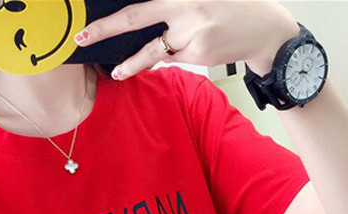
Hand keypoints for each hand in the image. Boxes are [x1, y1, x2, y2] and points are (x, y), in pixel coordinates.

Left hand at [74, 0, 299, 79]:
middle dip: (105, 29)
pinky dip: (168, 57)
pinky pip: (173, 57)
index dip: (116, 12)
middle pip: (136, 18)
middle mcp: (185, 6)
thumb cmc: (232, 7)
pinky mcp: (198, 52)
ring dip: (132, 64)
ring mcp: (191, 31)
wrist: (266, 30)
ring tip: (117, 71)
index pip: (143, 2)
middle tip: (81, 37)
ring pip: (153, 49)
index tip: (92, 17)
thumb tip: (147, 13)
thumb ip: (173, 5)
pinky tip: (181, 53)